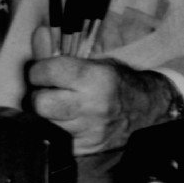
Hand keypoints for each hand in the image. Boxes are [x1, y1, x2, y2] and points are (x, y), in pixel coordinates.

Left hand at [25, 29, 176, 153]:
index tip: (41, 71)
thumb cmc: (116, 82)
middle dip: (38, 96)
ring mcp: (89, 132)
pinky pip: (58, 138)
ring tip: (60, 104)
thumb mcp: (93, 61)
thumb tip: (39, 33)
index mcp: (94, 79)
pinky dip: (58, 129)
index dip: (38, 71)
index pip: (46, 73)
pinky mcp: (87, 148)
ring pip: (46, 123)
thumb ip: (59, 50)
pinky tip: (70, 120)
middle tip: (47, 90)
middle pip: (40, 104)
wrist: (146, 110)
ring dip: (47, 114)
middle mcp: (92, 107)